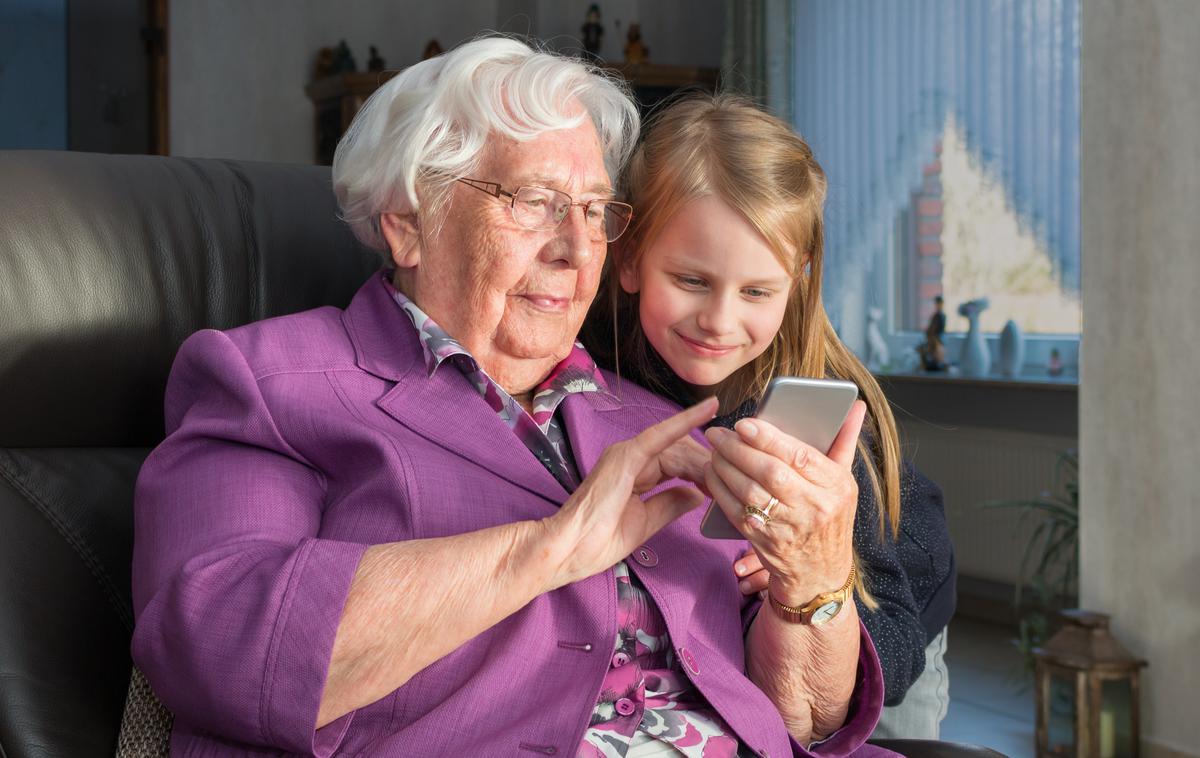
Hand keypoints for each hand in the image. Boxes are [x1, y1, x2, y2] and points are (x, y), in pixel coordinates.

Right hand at [546, 397, 716, 587]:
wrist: (567, 550)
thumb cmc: (596, 542)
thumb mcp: (645, 523)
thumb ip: (670, 504)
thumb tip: (695, 493)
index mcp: (633, 472)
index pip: (676, 464)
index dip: (700, 473)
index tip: (722, 483)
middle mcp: (630, 457)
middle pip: (680, 453)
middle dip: (705, 465)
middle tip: (731, 474)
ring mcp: (627, 453)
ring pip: (677, 447)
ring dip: (702, 456)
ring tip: (727, 457)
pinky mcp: (626, 456)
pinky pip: (662, 435)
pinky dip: (685, 421)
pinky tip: (709, 410)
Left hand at [704, 400, 866, 606]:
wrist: (821, 573)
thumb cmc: (830, 516)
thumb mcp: (844, 480)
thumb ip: (844, 441)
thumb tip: (855, 405)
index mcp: (837, 486)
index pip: (801, 456)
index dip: (769, 438)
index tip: (745, 423)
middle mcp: (815, 507)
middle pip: (771, 472)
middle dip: (739, 449)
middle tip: (719, 433)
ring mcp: (789, 528)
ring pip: (750, 492)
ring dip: (725, 467)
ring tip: (713, 449)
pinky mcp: (765, 541)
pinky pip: (736, 511)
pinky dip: (719, 489)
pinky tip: (712, 473)